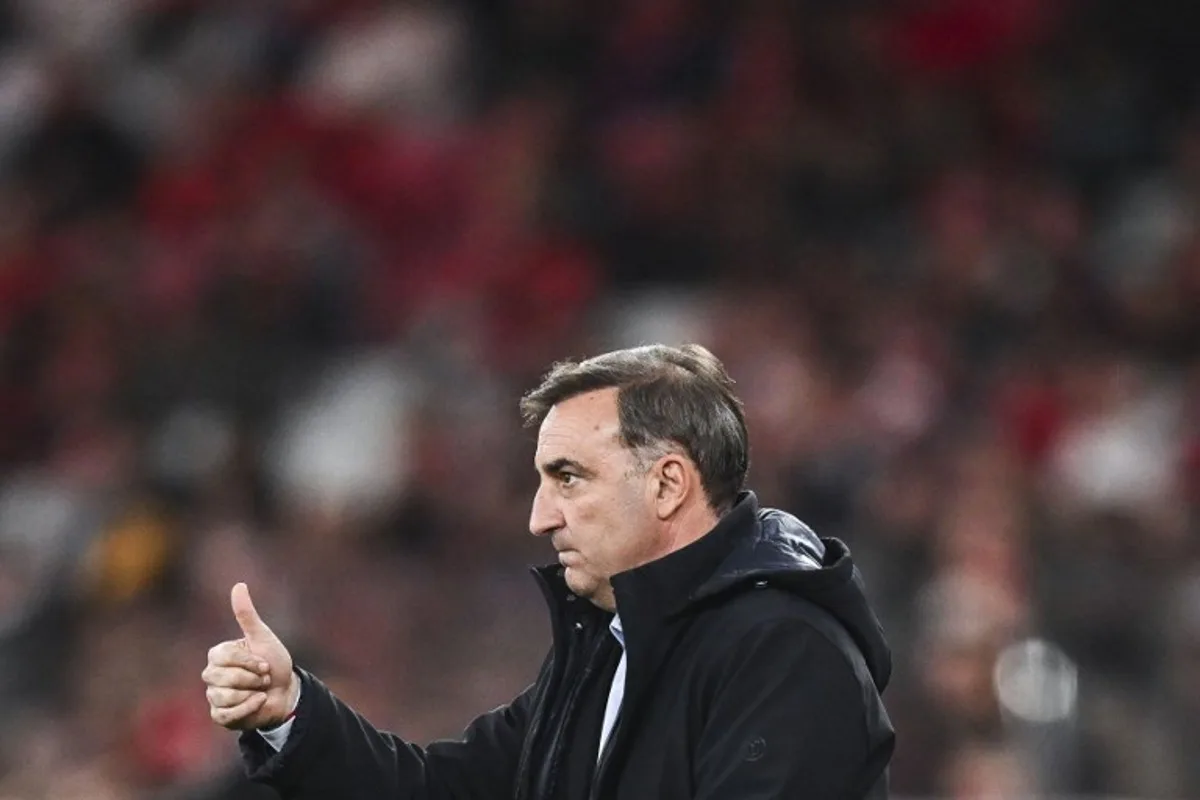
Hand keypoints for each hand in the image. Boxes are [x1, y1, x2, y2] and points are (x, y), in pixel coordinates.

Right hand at [202, 582, 298, 729]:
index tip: (265, 664)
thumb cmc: (274, 662)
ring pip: (224, 697)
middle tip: (263, 678)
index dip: (249, 662)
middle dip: (252, 678)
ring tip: (260, 691)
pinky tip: (259, 702)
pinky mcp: (220, 716)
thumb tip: (239, 585)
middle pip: (223, 678)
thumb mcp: (263, 637)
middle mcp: (212, 675)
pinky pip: (226, 714)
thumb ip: (247, 615)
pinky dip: (248, 708)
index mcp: (219, 654)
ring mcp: (214, 696)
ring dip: (252, 693)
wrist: (286, 692)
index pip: (224, 658)